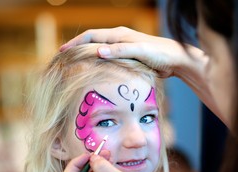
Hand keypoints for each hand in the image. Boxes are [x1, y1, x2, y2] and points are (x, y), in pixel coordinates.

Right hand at [60, 26, 189, 77]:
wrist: (174, 60)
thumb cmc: (159, 53)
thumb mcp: (139, 51)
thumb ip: (120, 51)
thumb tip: (98, 51)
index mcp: (119, 34)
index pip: (92, 35)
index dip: (76, 43)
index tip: (63, 50)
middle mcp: (119, 39)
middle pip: (93, 41)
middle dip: (78, 48)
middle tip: (65, 57)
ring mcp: (123, 48)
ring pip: (100, 49)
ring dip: (87, 55)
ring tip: (76, 64)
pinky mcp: (128, 57)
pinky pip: (109, 58)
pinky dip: (99, 62)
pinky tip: (95, 70)